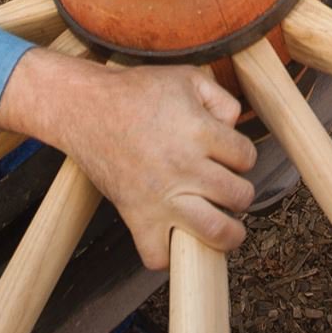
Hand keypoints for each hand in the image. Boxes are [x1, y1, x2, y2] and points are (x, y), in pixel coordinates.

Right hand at [0, 49, 256, 269]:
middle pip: (240, 196)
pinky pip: (157, 255)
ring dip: (227, 233)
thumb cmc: (135, 91)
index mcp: (200, 132)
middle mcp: (185, 167)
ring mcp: (161, 196)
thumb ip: (221, 98)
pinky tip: (173, 238)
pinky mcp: (136, 215)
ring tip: (222, 225)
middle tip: (223, 186)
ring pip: (215, 232)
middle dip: (239, 191)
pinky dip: (168, 255)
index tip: (226, 154)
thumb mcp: (186, 76)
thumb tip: (235, 127)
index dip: (241, 155)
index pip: (247, 157)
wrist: (84, 108)